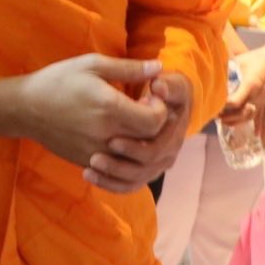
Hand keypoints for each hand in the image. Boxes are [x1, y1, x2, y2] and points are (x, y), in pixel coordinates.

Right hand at [0, 55, 169, 190]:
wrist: (24, 108)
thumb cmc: (58, 81)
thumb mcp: (92, 65)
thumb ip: (129, 68)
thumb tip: (159, 68)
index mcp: (109, 107)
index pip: (155, 121)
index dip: (160, 109)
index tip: (150, 96)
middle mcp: (105, 134)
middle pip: (150, 141)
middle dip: (154, 125)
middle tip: (144, 108)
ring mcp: (96, 152)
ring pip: (136, 158)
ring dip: (142, 142)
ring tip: (132, 122)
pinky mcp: (87, 162)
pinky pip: (118, 167)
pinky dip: (125, 154)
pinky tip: (118, 135)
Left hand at [89, 70, 195, 193]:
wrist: (163, 104)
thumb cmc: (159, 87)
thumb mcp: (161, 80)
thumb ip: (161, 82)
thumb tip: (157, 84)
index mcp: (176, 122)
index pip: (160, 133)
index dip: (140, 130)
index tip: (116, 125)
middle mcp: (172, 146)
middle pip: (150, 158)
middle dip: (124, 155)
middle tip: (100, 150)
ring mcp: (159, 162)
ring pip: (138, 176)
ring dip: (114, 172)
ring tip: (91, 162)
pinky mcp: (145, 171)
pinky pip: (128, 185)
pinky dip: (109, 183)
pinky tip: (87, 174)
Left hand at [219, 45, 264, 123]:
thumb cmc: (256, 59)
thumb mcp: (239, 61)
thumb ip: (227, 69)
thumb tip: (211, 74)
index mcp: (250, 85)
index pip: (234, 102)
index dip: (222, 105)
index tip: (212, 103)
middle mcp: (256, 96)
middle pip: (240, 114)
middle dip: (226, 116)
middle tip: (213, 113)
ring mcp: (260, 101)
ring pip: (246, 118)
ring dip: (233, 121)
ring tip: (221, 119)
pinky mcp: (262, 102)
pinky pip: (251, 116)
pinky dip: (241, 119)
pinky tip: (231, 118)